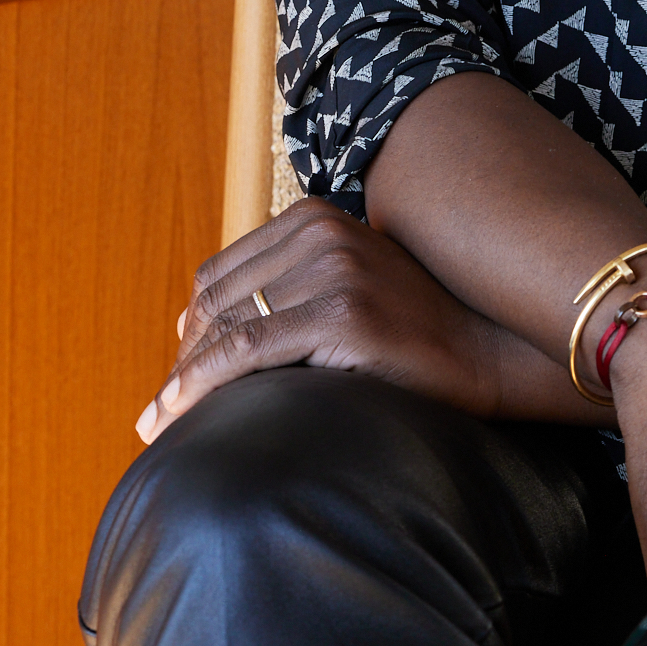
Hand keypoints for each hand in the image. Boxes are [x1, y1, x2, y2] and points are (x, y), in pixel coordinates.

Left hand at [136, 198, 506, 443]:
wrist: (488, 354)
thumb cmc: (415, 335)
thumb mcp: (347, 289)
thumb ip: (290, 289)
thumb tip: (199, 323)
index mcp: (316, 219)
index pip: (220, 276)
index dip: (189, 332)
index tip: (174, 380)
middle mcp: (322, 233)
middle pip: (216, 300)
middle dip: (181, 361)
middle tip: (158, 415)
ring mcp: (334, 270)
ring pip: (224, 327)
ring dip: (182, 381)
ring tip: (159, 425)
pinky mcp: (343, 314)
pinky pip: (246, 353)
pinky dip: (200, 386)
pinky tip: (178, 418)